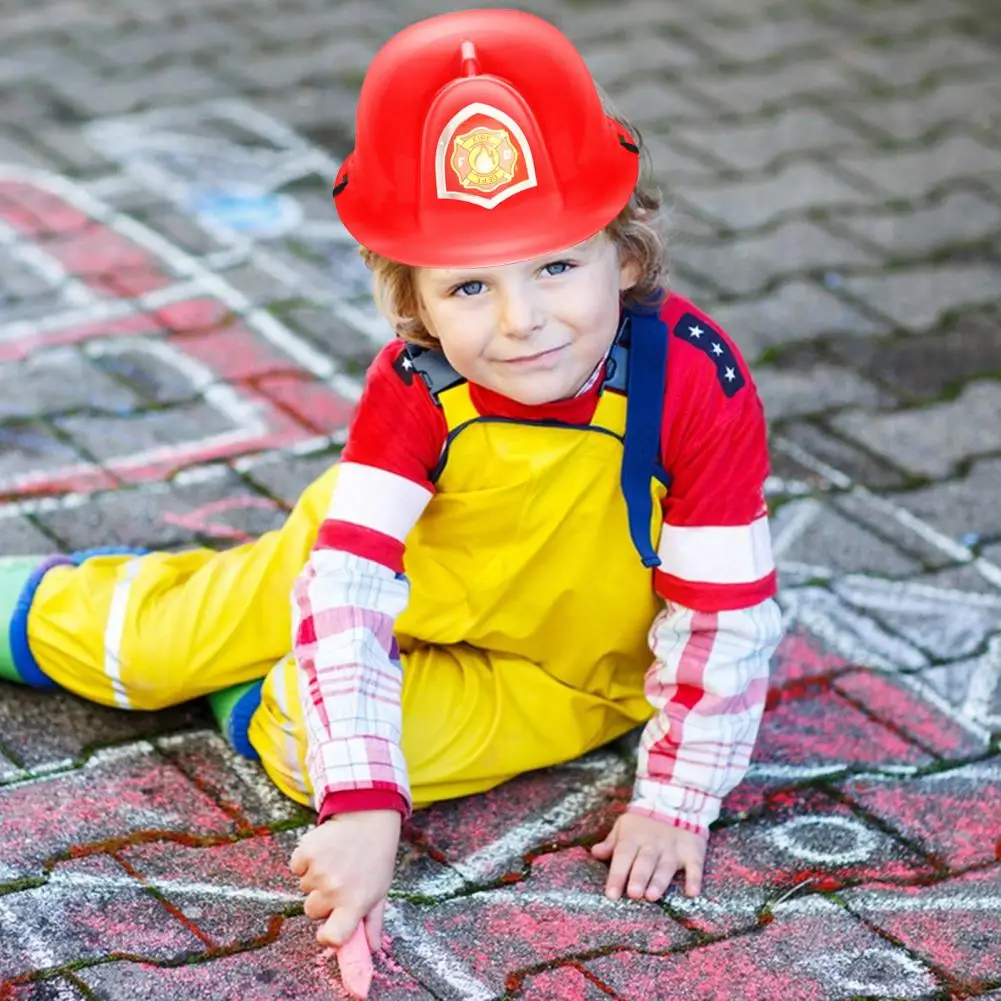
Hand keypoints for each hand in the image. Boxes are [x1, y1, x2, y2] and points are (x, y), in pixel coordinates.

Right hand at [290, 809, 400, 949]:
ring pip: (304, 888)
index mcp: (356, 903)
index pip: (333, 938)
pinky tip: (324, 850)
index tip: (330, 928)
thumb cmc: (375, 858)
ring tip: (336, 860)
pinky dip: (304, 860)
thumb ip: (373, 923)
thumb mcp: (379, 890)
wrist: (369, 817)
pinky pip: (295, 867)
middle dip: (323, 899)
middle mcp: (336, 890)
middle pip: (312, 911)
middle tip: (341, 879)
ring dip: (316, 877)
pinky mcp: (306, 851)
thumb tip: (372, 950)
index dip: (328, 936)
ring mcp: (319, 870)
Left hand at [591, 812, 706, 900]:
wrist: (675, 802)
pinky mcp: (692, 851)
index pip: (623, 856)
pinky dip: (694, 879)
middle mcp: (653, 844)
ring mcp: (673, 848)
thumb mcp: (624, 826)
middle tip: (633, 894)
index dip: (617, 875)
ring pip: (666, 866)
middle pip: (644, 862)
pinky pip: (694, 866)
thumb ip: (611, 842)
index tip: (611, 895)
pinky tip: (692, 893)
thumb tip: (595, 852)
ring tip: (652, 896)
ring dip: (659, 881)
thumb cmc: (643, 823)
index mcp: (633, 838)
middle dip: (639, 877)